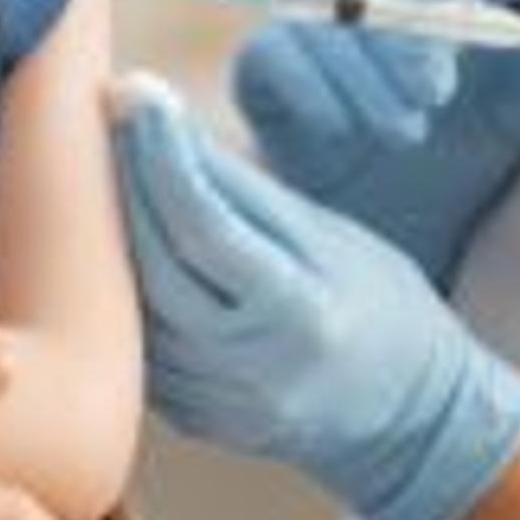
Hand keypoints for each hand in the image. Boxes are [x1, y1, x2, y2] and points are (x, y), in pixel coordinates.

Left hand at [112, 78, 519, 519]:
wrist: (409, 413)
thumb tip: (166, 125)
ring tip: (109, 173)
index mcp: (305, 313)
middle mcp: (259, 368)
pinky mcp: (199, 423)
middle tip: (111, 121)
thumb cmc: (377, 303)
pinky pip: (140, 348)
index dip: (161, 157)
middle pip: (158, 266)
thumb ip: (248, 192)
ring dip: (111, 236)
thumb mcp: (332, 237)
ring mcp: (225, 406)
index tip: (137, 96)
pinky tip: (122, 244)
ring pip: (137, 310)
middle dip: (126, 183)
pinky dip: (123, 293)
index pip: (206, 226)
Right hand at [233, 0, 519, 282]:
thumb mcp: (511, 117)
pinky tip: (341, 131)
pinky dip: (311, 92)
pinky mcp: (262, 70)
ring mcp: (305, 30)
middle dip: (408, 37)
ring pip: (325, 28)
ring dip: (368, 79)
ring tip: (406, 132)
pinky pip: (273, 59)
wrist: (393, 232)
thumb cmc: (457, 156)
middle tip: (439, 90)